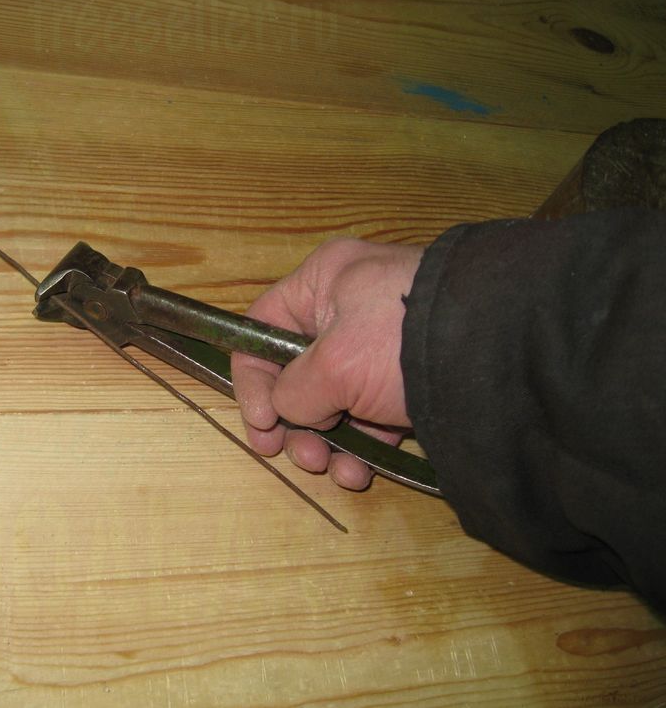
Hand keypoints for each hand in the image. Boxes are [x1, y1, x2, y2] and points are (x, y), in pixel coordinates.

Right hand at [231, 238, 422, 489]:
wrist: (502, 356)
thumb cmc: (402, 343)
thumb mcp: (335, 365)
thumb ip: (293, 391)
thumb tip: (288, 411)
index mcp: (324, 282)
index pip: (263, 327)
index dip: (253, 379)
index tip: (261, 423)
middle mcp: (349, 310)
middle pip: (297, 373)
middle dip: (294, 422)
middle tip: (299, 456)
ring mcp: (382, 348)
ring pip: (333, 402)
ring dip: (326, 444)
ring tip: (336, 470)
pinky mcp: (409, 382)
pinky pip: (370, 417)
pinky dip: (362, 446)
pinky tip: (362, 472)